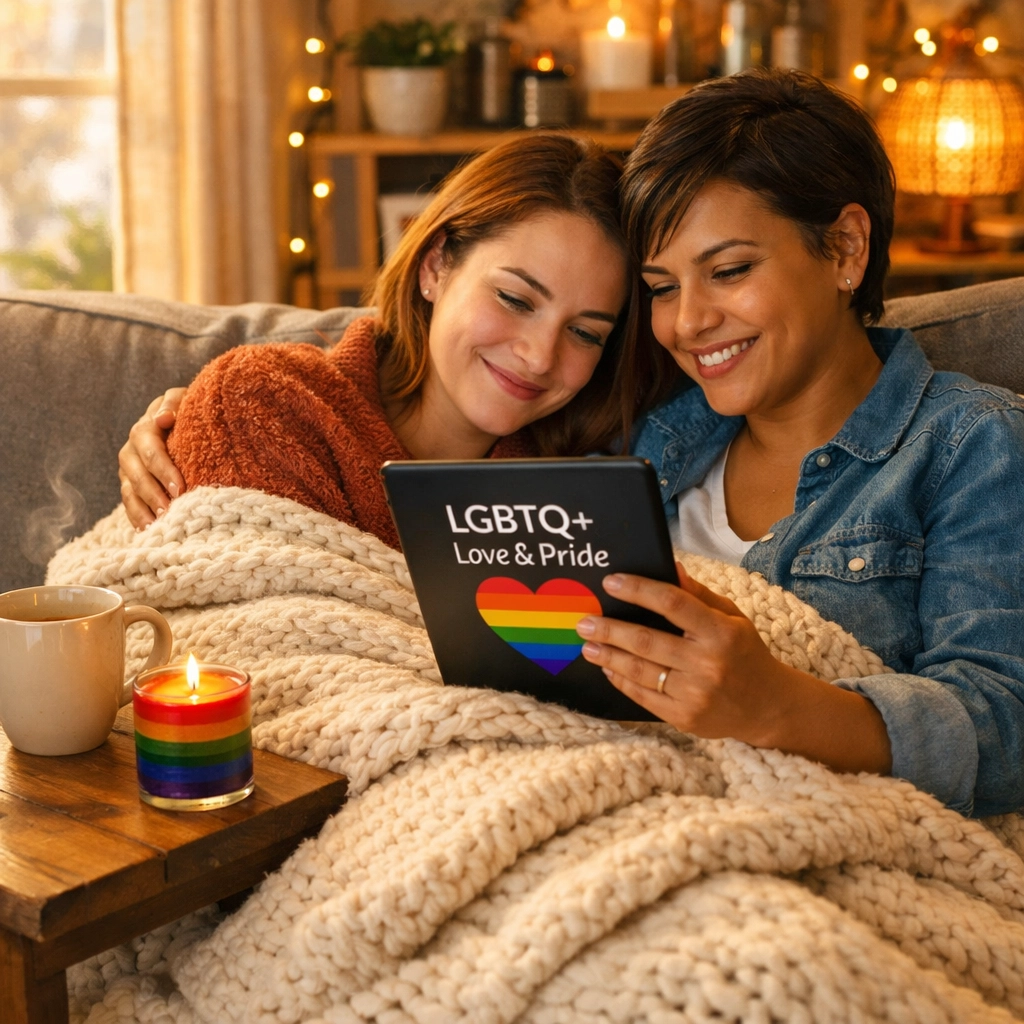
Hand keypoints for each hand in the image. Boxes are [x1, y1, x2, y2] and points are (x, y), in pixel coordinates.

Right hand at [118, 388, 186, 528]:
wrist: (183, 422)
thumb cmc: (190, 412)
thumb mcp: (185, 399)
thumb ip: (174, 403)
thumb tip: (163, 419)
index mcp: (145, 427)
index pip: (149, 448)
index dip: (163, 469)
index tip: (180, 488)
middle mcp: (132, 448)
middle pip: (137, 473)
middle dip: (153, 493)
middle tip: (170, 510)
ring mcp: (128, 468)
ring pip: (129, 491)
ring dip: (144, 509)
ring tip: (160, 524)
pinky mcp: (130, 484)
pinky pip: (129, 503)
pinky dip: (138, 518)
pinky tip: (150, 531)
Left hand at [575, 563, 891, 774]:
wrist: (768, 707)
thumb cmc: (745, 654)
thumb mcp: (732, 617)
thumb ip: (699, 594)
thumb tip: (670, 567)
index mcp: (720, 632)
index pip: (673, 603)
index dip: (639, 590)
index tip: (611, 583)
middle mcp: (706, 663)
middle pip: (647, 641)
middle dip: (610, 629)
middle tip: (584, 621)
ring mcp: (694, 694)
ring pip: (639, 671)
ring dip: (608, 656)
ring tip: (588, 644)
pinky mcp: (684, 717)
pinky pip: (643, 696)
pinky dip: (621, 681)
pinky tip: (608, 668)